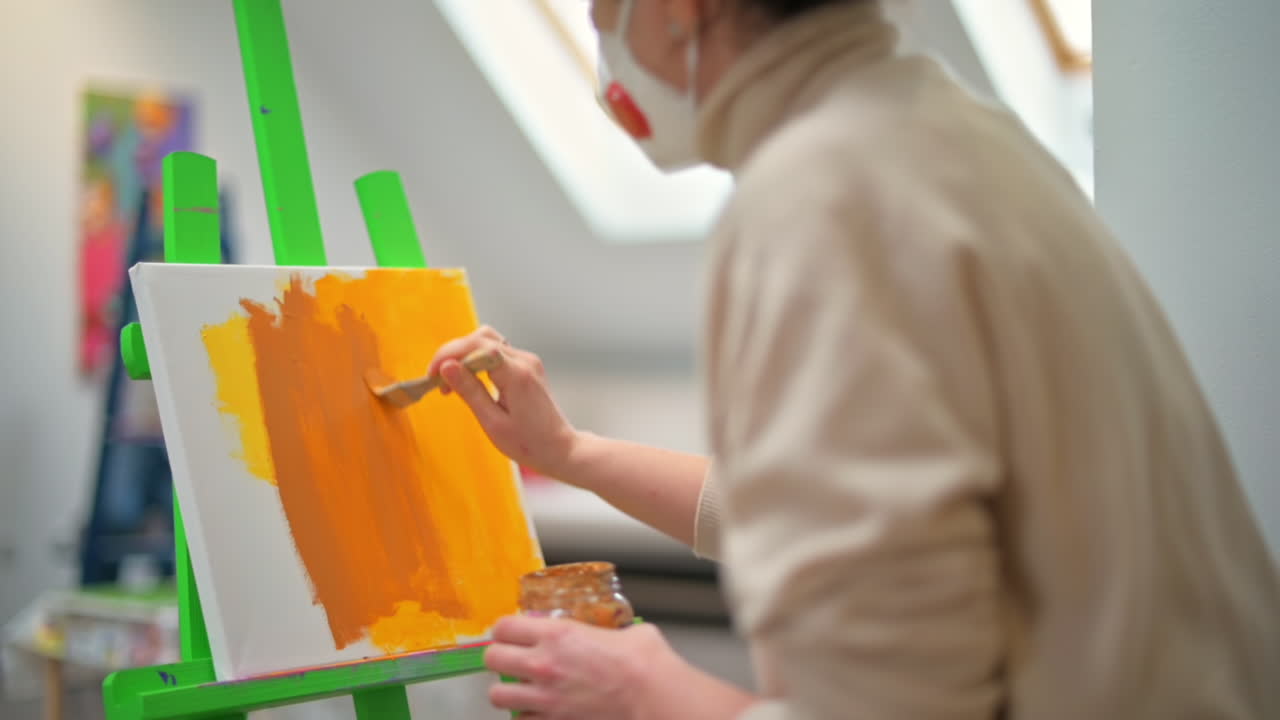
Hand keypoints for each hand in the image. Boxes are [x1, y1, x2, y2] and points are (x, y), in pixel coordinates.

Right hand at [427, 326, 577, 477]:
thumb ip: (470, 391)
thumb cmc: (528, 443)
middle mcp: (525, 361)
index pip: (478, 347)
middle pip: (482, 338)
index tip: (433, 375)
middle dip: (454, 354)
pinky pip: (497, 353)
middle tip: (438, 381)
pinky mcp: (527, 366)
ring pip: (488, 341)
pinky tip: (469, 382)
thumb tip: (446, 367)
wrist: (560, 448)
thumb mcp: (493, 422)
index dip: (450, 355)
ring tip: (451, 382)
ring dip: (465, 356)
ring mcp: (528, 361)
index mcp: (517, 375)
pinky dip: (477, 362)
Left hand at [484, 617, 679, 719]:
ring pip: (498, 696)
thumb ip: (606, 630)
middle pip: (492, 658)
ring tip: (520, 689)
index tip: (511, 633)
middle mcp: (543, 664)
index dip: (505, 629)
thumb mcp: (625, 631)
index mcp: (558, 634)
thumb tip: (611, 632)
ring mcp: (546, 698)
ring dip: (507, 691)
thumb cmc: (645, 665)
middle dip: (499, 657)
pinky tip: (541, 711)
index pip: (504, 626)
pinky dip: (528, 717)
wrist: (654, 698)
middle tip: (511, 658)